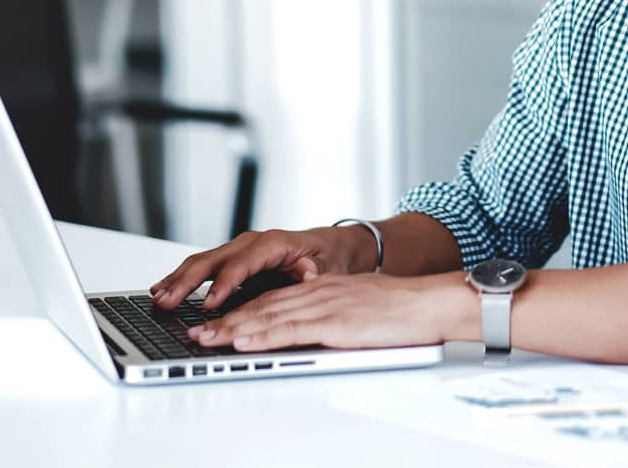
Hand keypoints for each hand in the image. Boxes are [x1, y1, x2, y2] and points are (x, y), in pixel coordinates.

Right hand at [150, 226, 372, 309]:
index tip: (209, 303)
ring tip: (158, 298)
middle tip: (167, 302)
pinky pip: (202, 267)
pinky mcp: (232, 261)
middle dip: (188, 282)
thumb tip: (307, 274)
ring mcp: (239, 251)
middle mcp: (251, 243)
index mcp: (272, 243)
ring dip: (178, 280)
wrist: (331, 246)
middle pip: (213, 260)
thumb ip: (316, 271)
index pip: (242, 263)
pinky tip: (162, 289)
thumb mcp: (329, 265)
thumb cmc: (328, 256)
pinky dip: (181, 277)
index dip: (224, 283)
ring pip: (202, 262)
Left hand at [188, 271, 471, 351]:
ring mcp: (326, 305)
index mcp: (326, 287)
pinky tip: (242, 340)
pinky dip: (261, 334)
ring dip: (232, 328)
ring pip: (269, 315)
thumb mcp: (363, 307)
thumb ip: (337, 314)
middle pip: (264, 304)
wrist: (431, 304)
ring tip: (205, 338)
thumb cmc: (405, 310)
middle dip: (226, 319)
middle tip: (196, 331)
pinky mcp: (334, 322)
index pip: (276, 298)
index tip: (217, 321)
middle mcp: (320, 291)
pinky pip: (290, 329)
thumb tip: (319, 332)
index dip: (243, 310)